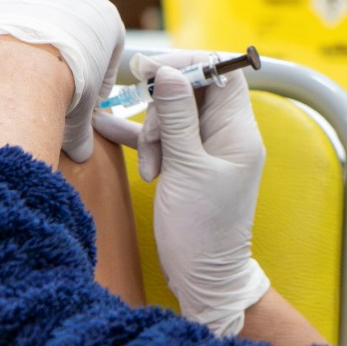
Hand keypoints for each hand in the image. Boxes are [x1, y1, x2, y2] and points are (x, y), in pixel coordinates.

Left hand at [0, 0, 123, 161]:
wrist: (35, 65)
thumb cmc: (66, 89)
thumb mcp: (80, 113)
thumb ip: (81, 129)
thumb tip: (84, 156)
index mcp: (103, 17)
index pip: (102, 24)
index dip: (90, 45)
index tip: (77, 70)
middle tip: (48, 20)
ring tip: (0, 7)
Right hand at [102, 52, 270, 335]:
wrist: (203, 279)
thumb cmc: (203, 230)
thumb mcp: (187, 168)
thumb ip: (177, 117)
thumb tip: (169, 71)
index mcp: (239, 132)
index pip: (221, 75)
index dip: (189, 66)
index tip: (153, 71)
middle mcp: (226, 136)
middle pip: (192, 92)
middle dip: (163, 108)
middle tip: (150, 138)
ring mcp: (205, 151)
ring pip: (173, 115)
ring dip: (152, 134)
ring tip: (150, 169)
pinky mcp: (185, 166)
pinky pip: (161, 139)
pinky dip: (140, 138)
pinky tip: (107, 127)